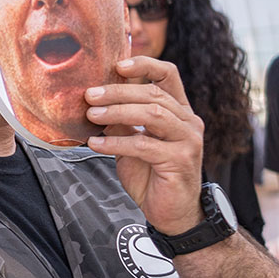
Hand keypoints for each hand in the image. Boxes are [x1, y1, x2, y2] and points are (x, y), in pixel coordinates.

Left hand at [85, 56, 206, 234]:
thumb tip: (95, 102)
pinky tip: (96, 144)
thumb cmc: (152, 176)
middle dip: (118, 92)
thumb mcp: (132, 144)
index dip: (144, 64)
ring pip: (152, 114)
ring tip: (91, 116)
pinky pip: (145, 145)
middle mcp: (189, 121)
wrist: (172, 213)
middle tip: (89, 95)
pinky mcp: (180, 160)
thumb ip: (122, 123)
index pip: (168, 75)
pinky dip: (117, 142)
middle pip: (153, 93)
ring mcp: (188, 140)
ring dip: (117, 112)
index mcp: (179, 111)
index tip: (116, 65)